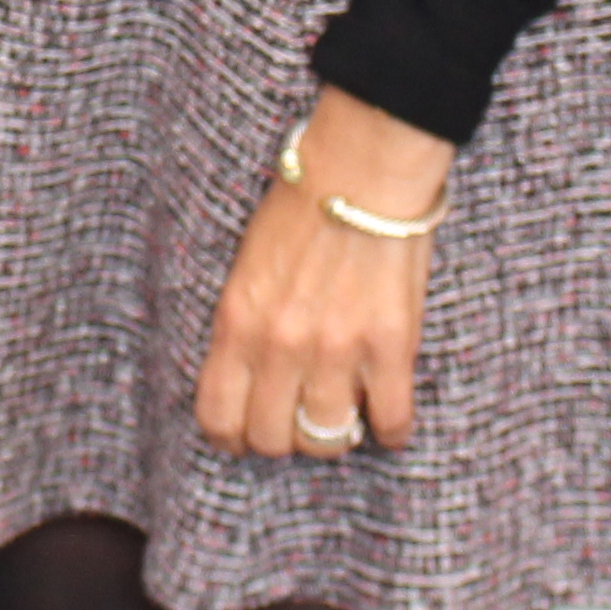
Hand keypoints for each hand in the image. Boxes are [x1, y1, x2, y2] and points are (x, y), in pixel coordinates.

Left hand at [190, 88, 449, 460]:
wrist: (363, 170)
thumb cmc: (302, 207)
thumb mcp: (247, 268)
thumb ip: (244, 327)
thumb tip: (250, 380)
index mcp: (238, 322)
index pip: (219, 417)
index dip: (232, 437)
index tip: (247, 433)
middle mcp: (281, 345)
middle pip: (271, 439)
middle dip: (283, 438)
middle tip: (298, 420)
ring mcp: (337, 350)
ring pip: (326, 438)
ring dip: (334, 435)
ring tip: (343, 414)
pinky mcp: (390, 347)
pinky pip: (391, 419)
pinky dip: (391, 429)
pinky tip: (388, 418)